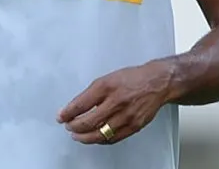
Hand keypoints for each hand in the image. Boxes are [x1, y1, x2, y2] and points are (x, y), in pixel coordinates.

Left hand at [57, 61, 174, 144]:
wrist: (157, 82)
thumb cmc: (133, 78)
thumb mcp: (108, 78)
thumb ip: (92, 92)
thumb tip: (76, 106)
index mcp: (107, 86)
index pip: (80, 104)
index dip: (67, 113)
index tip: (61, 116)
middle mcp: (116, 101)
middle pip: (88, 122)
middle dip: (74, 126)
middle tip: (68, 126)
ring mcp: (125, 116)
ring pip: (99, 134)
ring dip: (84, 137)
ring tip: (77, 135)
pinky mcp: (133, 126)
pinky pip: (112, 138)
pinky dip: (100, 140)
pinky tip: (94, 138)